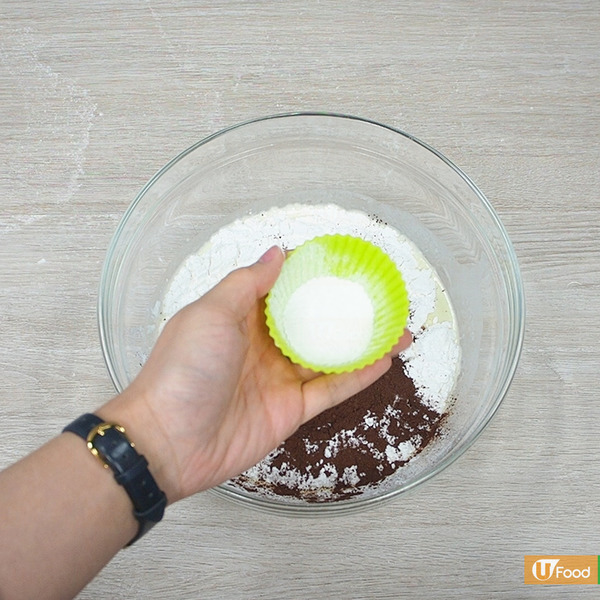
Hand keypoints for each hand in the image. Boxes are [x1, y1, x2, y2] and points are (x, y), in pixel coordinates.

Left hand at [100, 246, 411, 502]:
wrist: (168, 442)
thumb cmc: (183, 368)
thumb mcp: (210, 312)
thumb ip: (247, 283)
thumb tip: (278, 251)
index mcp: (241, 316)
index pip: (283, 288)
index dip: (313, 274)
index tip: (345, 260)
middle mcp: (263, 345)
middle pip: (313, 322)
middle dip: (345, 309)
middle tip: (380, 296)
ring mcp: (279, 378)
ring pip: (329, 356)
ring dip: (362, 343)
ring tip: (396, 327)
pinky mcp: (291, 409)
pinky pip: (331, 389)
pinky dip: (357, 377)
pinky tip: (383, 360)